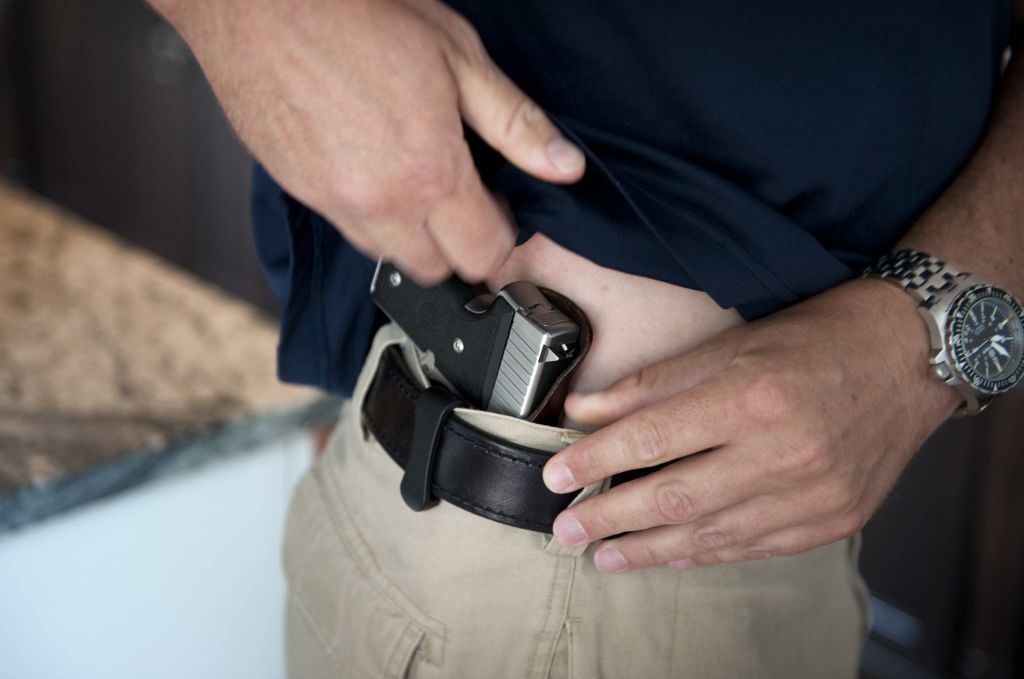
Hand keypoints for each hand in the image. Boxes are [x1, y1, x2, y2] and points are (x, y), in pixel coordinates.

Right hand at [153, 0, 584, 282]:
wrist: (257, 3)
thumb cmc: (356, 14)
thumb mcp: (458, 56)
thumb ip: (515, 122)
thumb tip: (564, 166)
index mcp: (429, 175)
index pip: (482, 255)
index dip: (503, 238)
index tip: (501, 208)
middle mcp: (380, 204)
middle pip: (435, 271)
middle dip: (459, 249)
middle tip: (465, 201)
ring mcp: (333, 204)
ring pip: (388, 257)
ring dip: (413, 237)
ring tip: (418, 183)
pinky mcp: (300, 193)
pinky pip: (347, 230)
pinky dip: (371, 218)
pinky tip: (375, 170)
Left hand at [543, 279, 960, 572]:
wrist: (909, 358)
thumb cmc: (815, 339)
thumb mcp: (730, 344)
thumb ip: (654, 383)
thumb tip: (587, 409)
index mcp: (751, 397)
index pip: (651, 439)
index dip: (595, 461)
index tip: (555, 476)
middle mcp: (782, 452)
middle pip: (674, 497)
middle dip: (609, 518)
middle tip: (565, 530)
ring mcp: (811, 495)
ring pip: (711, 534)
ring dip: (649, 549)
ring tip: (605, 556)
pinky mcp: (831, 520)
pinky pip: (753, 548)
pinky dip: (704, 554)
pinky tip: (669, 555)